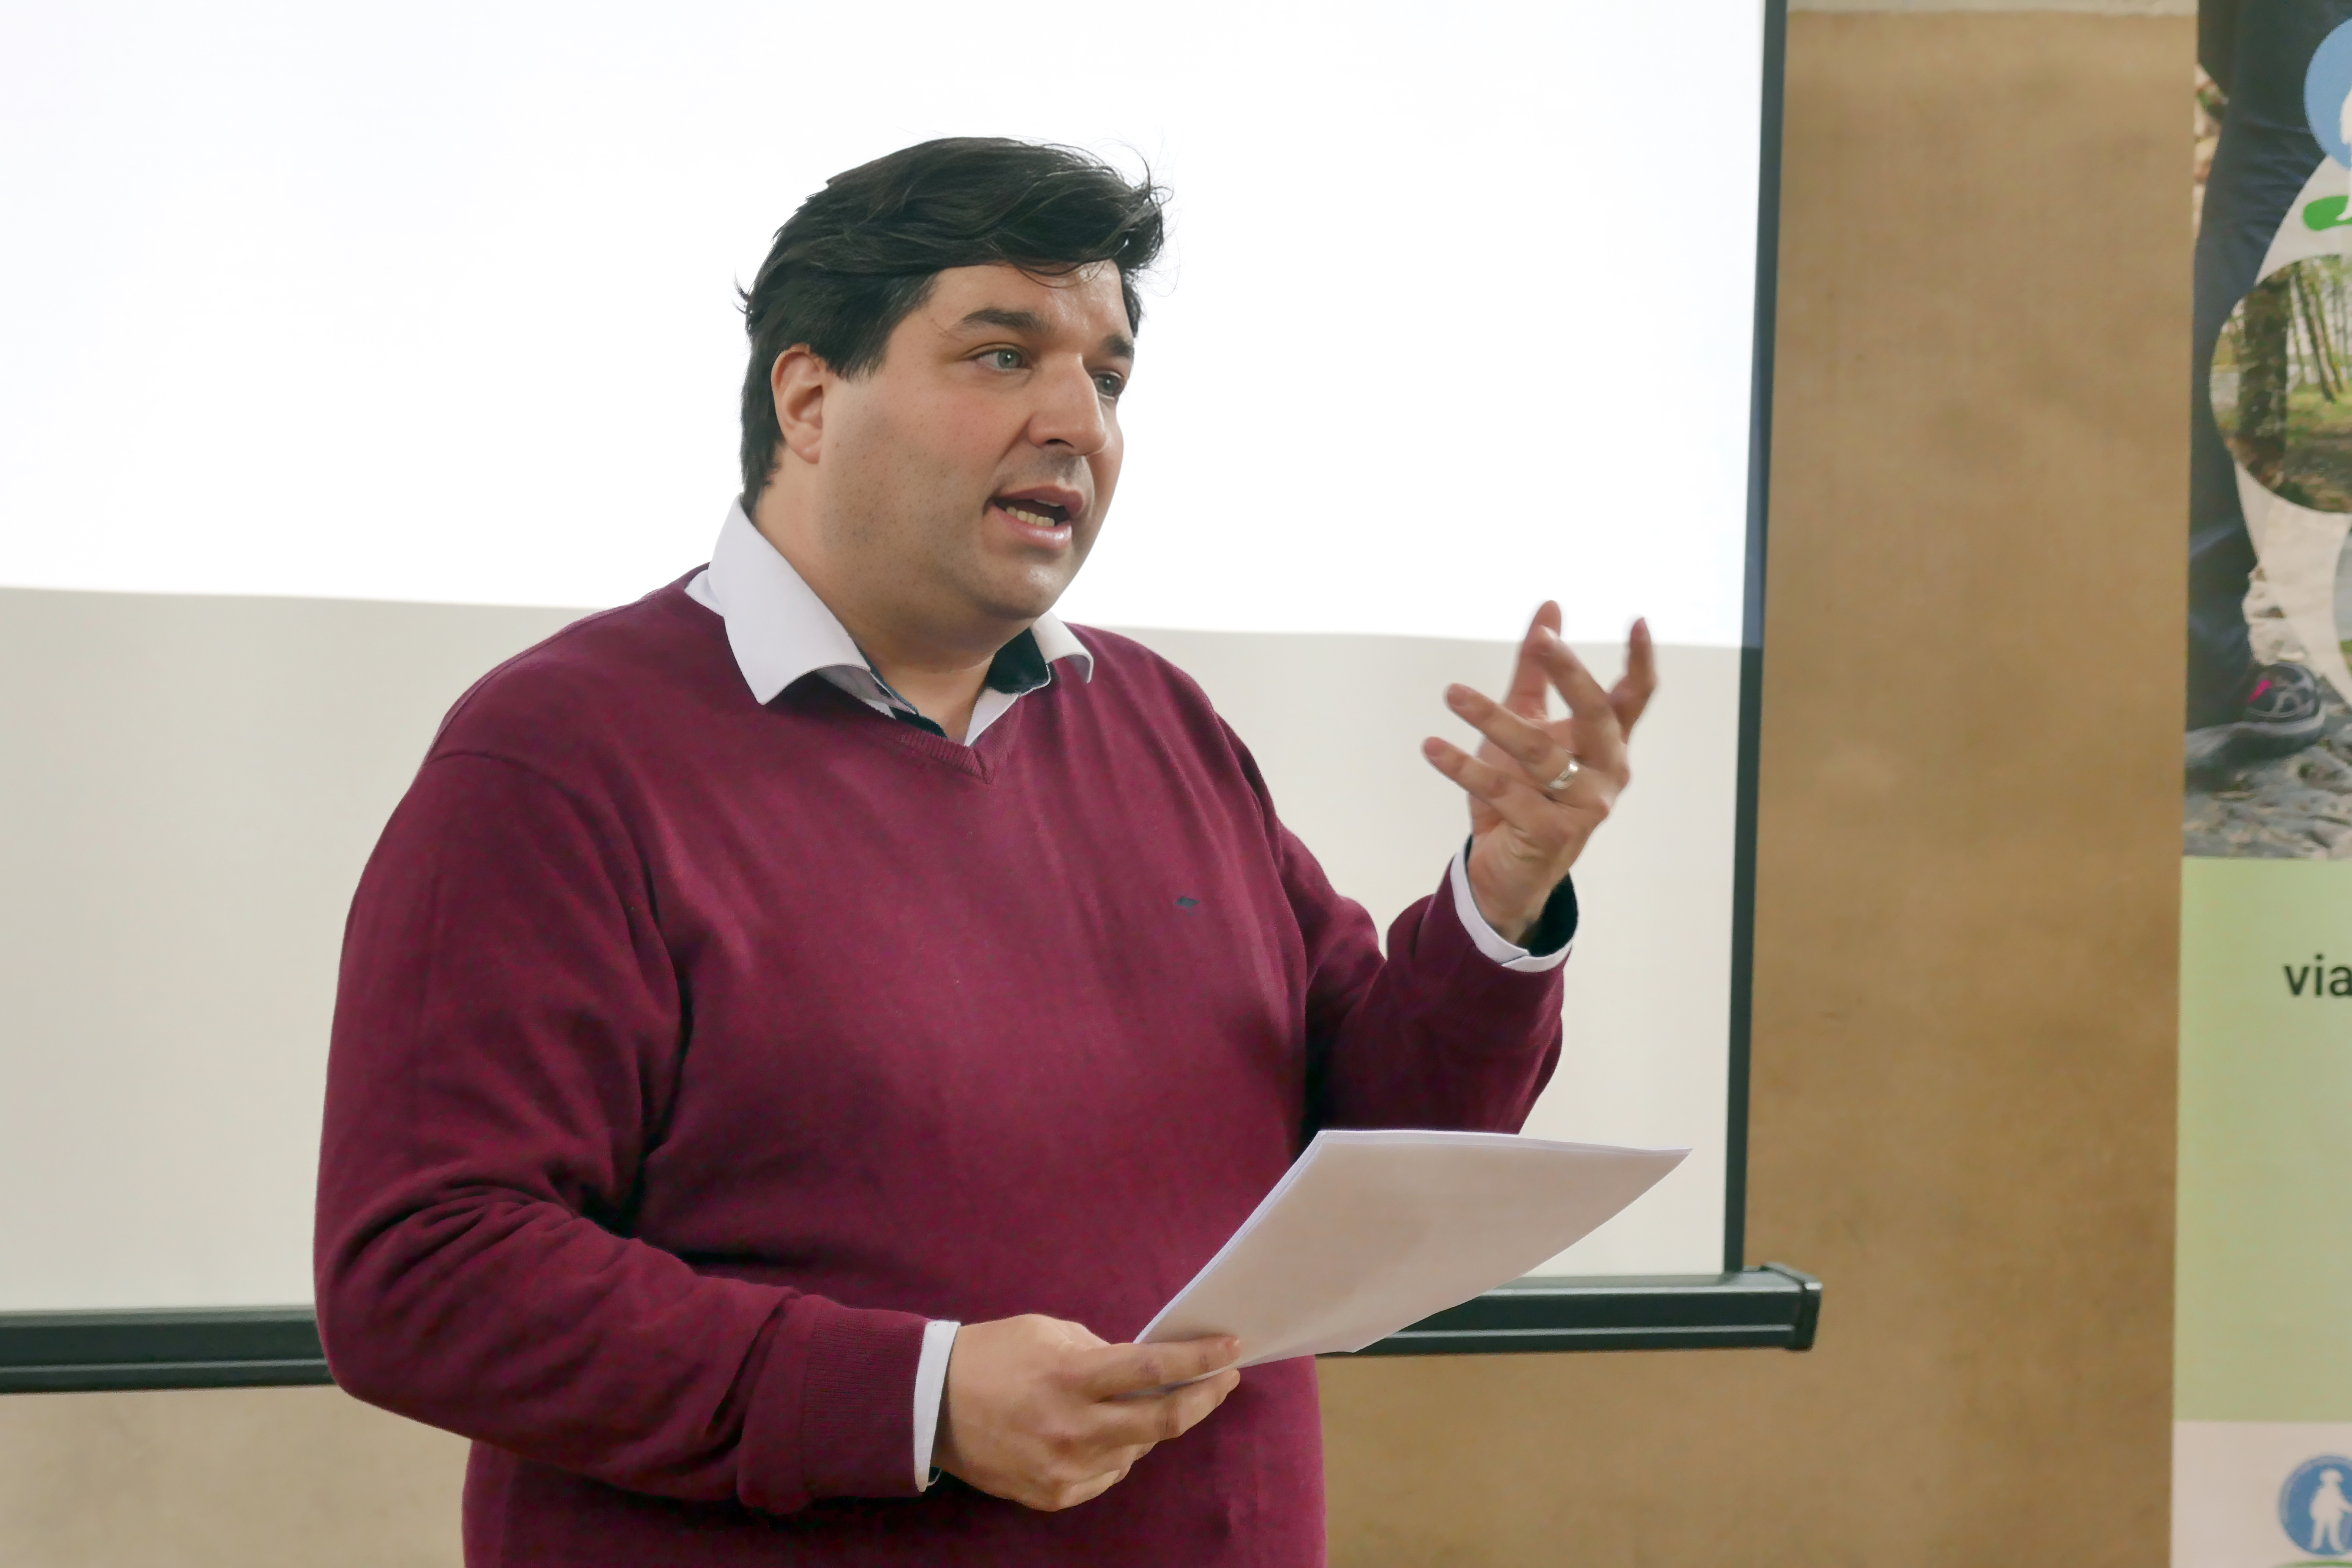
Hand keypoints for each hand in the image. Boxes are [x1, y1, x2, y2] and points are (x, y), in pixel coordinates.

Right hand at [932, 1315, 1240, 1511]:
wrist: (931, 1405)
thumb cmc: (993, 1356)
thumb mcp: (1049, 1332)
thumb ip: (1102, 1350)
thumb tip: (1148, 1369)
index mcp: (1071, 1377)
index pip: (1153, 1371)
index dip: (1199, 1360)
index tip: (1232, 1349)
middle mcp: (1073, 1428)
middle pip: (1161, 1423)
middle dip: (1202, 1399)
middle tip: (1223, 1380)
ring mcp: (1064, 1469)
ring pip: (1136, 1451)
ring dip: (1150, 1426)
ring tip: (1145, 1402)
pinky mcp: (1054, 1495)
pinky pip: (1108, 1474)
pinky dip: (1116, 1451)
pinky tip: (1106, 1432)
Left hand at [1421, 604, 1655, 943]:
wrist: (1506, 869)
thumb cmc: (1522, 789)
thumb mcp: (1527, 723)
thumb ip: (1535, 671)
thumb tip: (1548, 608)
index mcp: (1607, 744)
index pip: (1635, 697)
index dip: (1641, 660)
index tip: (1638, 621)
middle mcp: (1606, 773)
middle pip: (1596, 715)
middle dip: (1570, 673)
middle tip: (1541, 639)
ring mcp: (1584, 807)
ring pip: (1539, 751)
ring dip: (1491, 718)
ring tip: (1452, 693)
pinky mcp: (1549, 834)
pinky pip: (1502, 790)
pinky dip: (1462, 767)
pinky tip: (1432, 747)